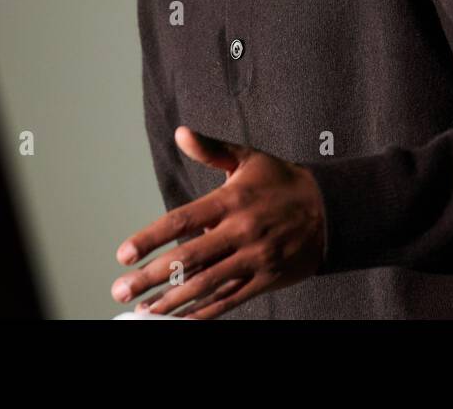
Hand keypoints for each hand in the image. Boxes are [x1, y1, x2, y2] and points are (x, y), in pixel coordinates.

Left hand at [111, 126, 326, 318]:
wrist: (331, 209)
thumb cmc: (283, 182)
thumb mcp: (249, 159)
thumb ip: (212, 149)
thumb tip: (181, 133)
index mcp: (231, 200)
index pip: (182, 220)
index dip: (150, 239)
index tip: (124, 254)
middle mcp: (240, 231)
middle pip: (187, 259)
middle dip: (150, 277)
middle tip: (121, 290)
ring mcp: (254, 258)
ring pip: (205, 285)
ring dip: (171, 302)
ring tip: (143, 311)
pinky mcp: (266, 279)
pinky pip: (229, 300)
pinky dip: (203, 313)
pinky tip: (180, 320)